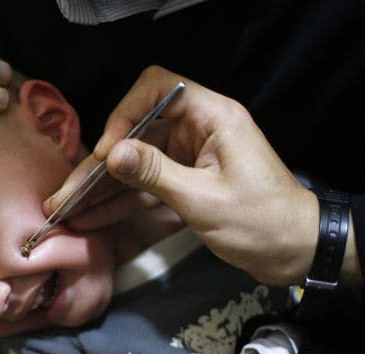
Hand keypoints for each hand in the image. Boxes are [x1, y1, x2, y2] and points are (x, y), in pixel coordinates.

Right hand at [43, 65, 326, 286]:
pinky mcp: (188, 185)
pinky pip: (147, 188)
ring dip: (103, 188)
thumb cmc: (263, 222)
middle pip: (136, 134)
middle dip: (99, 164)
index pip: (156, 89)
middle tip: (65, 193)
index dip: (125, 115)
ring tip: (65, 209)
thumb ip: (156, 174)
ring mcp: (190, 158)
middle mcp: (197, 130)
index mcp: (212, 117)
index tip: (108, 153)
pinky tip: (91, 218)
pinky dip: (122, 203)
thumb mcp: (205, 200)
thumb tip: (112, 153)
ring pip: (136, 164)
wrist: (299, 252)